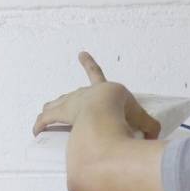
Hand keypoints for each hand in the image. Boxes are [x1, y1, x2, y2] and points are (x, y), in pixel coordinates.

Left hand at [32, 52, 160, 138]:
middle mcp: (87, 93)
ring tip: (46, 112)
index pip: (97, 75)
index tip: (81, 54)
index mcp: (107, 91)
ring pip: (57, 103)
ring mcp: (72, 102)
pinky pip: (47, 118)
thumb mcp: (144, 122)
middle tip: (65, 105)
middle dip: (71, 99)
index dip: (89, 65)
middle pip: (75, 94)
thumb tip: (153, 137)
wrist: (107, 116)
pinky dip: (41, 124)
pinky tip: (36, 130)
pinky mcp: (61, 113)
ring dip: (52, 108)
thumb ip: (150, 128)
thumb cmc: (124, 117)